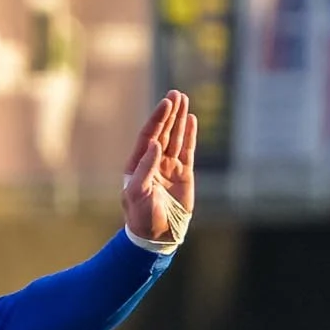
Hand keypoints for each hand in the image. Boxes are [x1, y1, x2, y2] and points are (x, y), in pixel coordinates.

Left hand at [122, 89, 196, 244]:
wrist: (157, 235)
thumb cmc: (141, 216)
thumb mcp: (138, 193)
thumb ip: (145, 168)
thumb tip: (155, 144)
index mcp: (137, 164)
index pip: (149, 135)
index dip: (157, 119)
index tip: (166, 103)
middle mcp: (153, 162)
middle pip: (163, 132)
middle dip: (169, 113)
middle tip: (175, 94)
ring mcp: (169, 167)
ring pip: (176, 138)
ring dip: (180, 120)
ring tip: (183, 100)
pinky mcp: (184, 174)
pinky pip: (188, 151)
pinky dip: (190, 135)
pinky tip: (192, 120)